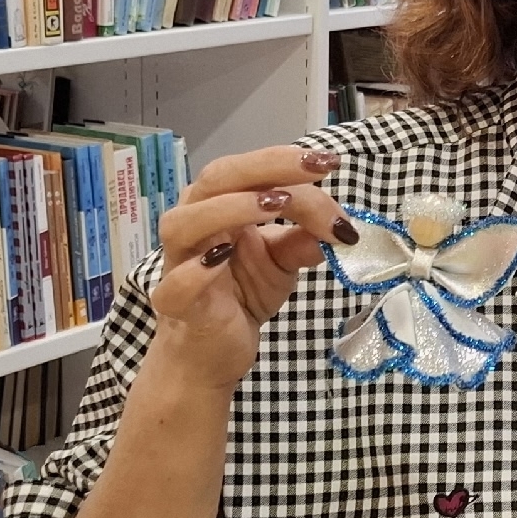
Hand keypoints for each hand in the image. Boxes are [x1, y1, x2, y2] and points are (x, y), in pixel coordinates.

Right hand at [147, 146, 354, 388]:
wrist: (213, 352)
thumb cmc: (241, 295)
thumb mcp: (282, 262)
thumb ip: (304, 241)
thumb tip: (341, 228)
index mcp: (219, 205)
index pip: (249, 172)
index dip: (288, 164)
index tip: (331, 165)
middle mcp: (193, 223)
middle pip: (217, 179)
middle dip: (267, 167)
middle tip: (314, 169)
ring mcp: (178, 263)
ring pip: (187, 222)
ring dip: (233, 207)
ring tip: (278, 203)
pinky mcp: (175, 304)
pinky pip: (176, 283)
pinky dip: (197, 270)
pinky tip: (222, 258)